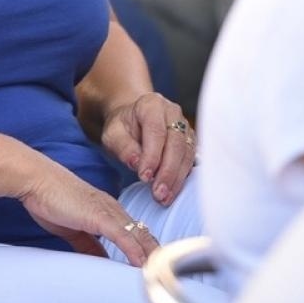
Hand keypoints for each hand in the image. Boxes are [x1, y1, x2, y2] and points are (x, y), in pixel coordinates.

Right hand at [17, 156, 157, 265]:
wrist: (36, 180)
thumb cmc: (50, 199)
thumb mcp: (72, 229)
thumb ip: (88, 245)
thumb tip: (98, 261)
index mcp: (108, 211)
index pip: (136, 233)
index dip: (148, 251)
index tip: (156, 268)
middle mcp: (113, 209)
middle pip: (143, 235)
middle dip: (156, 255)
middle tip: (166, 274)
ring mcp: (107, 211)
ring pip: (138, 235)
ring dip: (150, 255)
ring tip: (161, 274)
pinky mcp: (99, 215)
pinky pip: (122, 235)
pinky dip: (133, 250)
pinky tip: (141, 263)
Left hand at [101, 91, 194, 205]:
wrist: (133, 122)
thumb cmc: (122, 128)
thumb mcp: (112, 134)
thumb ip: (122, 147)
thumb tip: (137, 163)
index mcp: (152, 105)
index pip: (156, 131)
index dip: (152, 156)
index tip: (144, 177)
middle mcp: (173, 113)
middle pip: (176, 143)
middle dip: (167, 171)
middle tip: (158, 194)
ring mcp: (184, 127)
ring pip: (187, 154)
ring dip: (177, 178)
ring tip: (164, 198)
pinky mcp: (190, 142)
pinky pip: (191, 161)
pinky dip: (182, 178)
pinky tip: (173, 192)